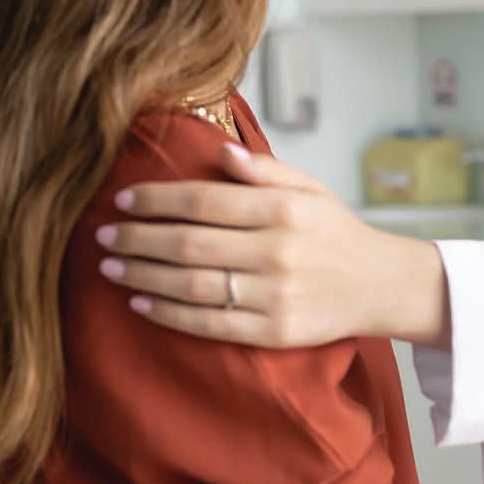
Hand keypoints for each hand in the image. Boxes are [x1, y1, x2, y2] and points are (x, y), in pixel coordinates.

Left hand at [96, 143, 449, 346]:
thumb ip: (264, 171)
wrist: (380, 285)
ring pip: (192, 285)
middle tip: (103, 236)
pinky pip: (210, 324)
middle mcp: (276, 251)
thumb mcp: (310, 189)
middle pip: (188, 244)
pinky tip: (141, 304)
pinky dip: (170, 314)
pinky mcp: (274, 331)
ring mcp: (274, 294)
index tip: (123, 199)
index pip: (202, 201)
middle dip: (136, 239)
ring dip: (143, 276)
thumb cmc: (336, 233)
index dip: (156, 200)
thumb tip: (218, 152)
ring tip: (110, 268)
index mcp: (281, 210)